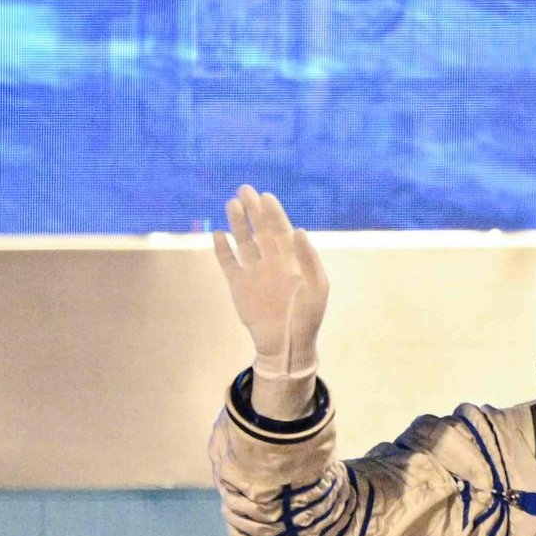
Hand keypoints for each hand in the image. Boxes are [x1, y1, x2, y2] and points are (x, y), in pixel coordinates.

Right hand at [212, 184, 328, 379]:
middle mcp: (272, 263)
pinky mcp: (238, 285)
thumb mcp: (317, 288)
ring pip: (244, 242)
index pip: (281, 231)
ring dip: (238, 223)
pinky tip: (219, 234)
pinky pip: (228, 263)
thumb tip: (298, 230)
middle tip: (244, 189)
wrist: (287, 345)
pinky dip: (222, 249)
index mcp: (292, 261)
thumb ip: (309, 259)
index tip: (266, 196)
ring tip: (232, 204)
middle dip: (253, 210)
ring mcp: (254, 273)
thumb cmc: (308, 318)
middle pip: (260, 231)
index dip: (274, 213)